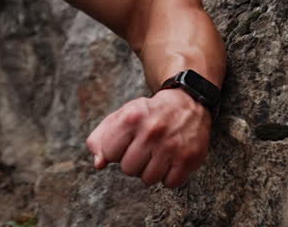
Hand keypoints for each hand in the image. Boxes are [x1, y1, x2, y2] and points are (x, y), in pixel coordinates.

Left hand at [85, 87, 210, 187]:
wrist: (187, 104)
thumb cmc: (148, 114)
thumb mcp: (121, 116)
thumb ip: (101, 138)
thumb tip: (98, 164)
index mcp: (131, 117)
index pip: (109, 153)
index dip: (115, 152)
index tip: (125, 144)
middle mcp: (151, 131)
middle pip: (128, 169)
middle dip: (133, 162)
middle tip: (143, 149)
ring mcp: (171, 145)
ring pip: (148, 179)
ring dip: (150, 171)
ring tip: (156, 155)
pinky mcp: (188, 158)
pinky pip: (170, 183)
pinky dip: (169, 176)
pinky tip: (170, 160)